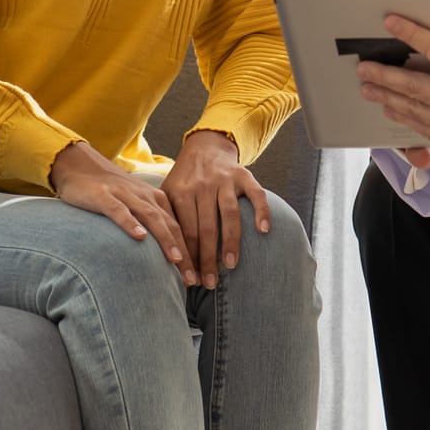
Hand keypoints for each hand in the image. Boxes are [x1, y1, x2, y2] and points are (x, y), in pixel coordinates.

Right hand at [50, 142, 192, 281]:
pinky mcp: (103, 196)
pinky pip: (119, 210)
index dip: (191, 252)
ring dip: (165, 239)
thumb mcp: (136, 204)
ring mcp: (125, 195)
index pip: (179, 227)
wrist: (79, 164)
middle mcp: (145, 196)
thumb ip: (151, 222)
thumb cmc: (111, 191)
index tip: (198, 276)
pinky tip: (139, 236)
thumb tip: (167, 255)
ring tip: (176, 260)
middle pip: (171, 225)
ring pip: (151, 217)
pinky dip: (131, 223)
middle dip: (184, 253)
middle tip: (192, 279)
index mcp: (156, 199)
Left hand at [162, 130, 272, 290]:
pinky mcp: (244, 175)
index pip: (184, 231)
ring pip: (229, 214)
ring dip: (231, 242)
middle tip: (209, 283)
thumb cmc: (185, 180)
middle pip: (205, 228)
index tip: (190, 281)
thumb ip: (167, 219)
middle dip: (207, 259)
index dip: (187, 257)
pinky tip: (263, 231)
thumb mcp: (168, 193)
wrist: (205, 146)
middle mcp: (202, 185)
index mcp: (180, 192)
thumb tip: (166, 260)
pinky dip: (261, 211)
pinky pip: (256, 194)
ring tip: (231, 266)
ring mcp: (224, 179)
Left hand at [358, 0, 429, 159]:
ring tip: (366, 86)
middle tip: (363, 66)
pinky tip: (390, 108)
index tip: (391, 22)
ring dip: (386, 96)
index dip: (410, 34)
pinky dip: (402, 117)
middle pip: (410, 85)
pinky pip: (420, 127)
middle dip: (383, 74)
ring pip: (410, 108)